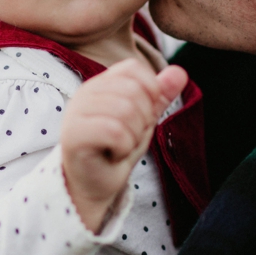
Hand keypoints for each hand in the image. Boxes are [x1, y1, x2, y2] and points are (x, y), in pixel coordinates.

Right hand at [60, 60, 187, 232]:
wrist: (94, 186)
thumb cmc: (116, 151)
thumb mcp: (144, 120)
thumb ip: (159, 96)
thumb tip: (181, 71)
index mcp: (101, 84)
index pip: (133, 68)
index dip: (149, 92)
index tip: (140, 117)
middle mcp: (85, 93)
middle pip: (133, 91)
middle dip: (142, 120)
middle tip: (127, 137)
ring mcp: (76, 113)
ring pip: (126, 111)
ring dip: (132, 137)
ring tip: (119, 147)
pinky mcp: (73, 135)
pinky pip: (115, 132)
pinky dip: (123, 148)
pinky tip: (112, 155)